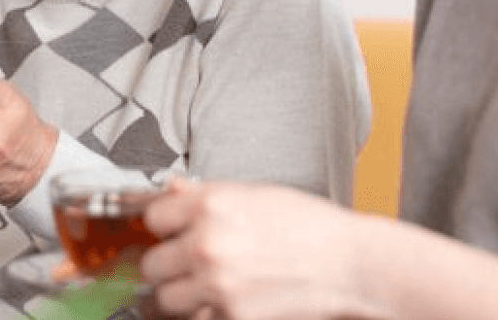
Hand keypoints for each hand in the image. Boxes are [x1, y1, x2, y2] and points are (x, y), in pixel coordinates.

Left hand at [141, 180, 361, 319]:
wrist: (346, 263)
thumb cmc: (307, 225)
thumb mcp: (254, 194)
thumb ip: (206, 194)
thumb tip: (170, 191)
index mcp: (212, 203)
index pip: (153, 217)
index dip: (163, 223)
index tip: (170, 229)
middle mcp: (208, 242)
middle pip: (151, 263)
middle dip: (167, 262)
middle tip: (184, 260)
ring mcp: (216, 284)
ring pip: (164, 299)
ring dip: (178, 292)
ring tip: (201, 283)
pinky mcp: (230, 318)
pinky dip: (204, 313)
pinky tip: (224, 298)